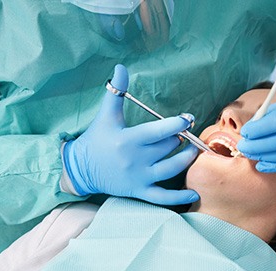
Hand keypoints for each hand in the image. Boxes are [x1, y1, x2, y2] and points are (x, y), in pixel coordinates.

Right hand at [63, 64, 198, 204]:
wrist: (81, 168)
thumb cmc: (96, 139)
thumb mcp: (106, 115)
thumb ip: (116, 91)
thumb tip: (121, 67)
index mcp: (129, 139)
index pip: (160, 130)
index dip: (178, 124)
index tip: (187, 118)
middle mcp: (135, 159)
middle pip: (168, 147)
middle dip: (178, 139)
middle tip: (183, 133)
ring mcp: (138, 177)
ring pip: (171, 168)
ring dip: (186, 159)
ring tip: (192, 151)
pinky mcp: (139, 191)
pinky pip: (162, 198)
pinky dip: (179, 198)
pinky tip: (194, 194)